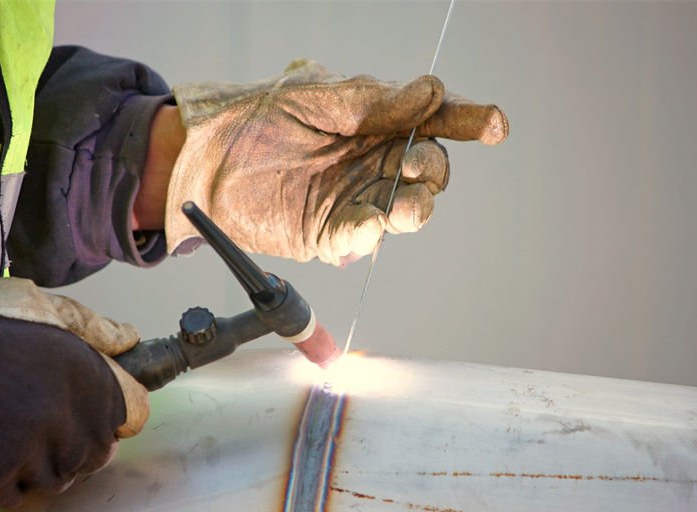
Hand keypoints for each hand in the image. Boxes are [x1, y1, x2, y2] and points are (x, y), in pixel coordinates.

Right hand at [0, 279, 147, 511]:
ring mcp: (26, 457)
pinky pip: (8, 498)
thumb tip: (131, 339)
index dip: (112, 414)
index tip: (93, 414)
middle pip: (94, 454)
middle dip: (74, 443)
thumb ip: (93, 327)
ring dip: (36, 464)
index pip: (132, 415)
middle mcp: (66, 421)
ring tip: (4, 431)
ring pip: (53, 479)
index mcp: (89, 378)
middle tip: (39, 424)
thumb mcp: (40, 306)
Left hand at [164, 59, 507, 264]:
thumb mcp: (319, 96)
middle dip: (432, 166)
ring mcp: (354, 196)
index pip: (433, 120)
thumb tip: (431, 91)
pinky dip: (370, 231)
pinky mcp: (330, 231)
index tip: (493, 124)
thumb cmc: (257, 115)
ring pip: (407, 209)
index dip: (467, 120)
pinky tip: (369, 220)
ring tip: (409, 199)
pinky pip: (363, 235)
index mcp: (376, 121)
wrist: (204, 159)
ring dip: (416, 206)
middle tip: (418, 161)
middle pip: (428, 168)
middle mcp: (373, 160)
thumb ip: (376, 102)